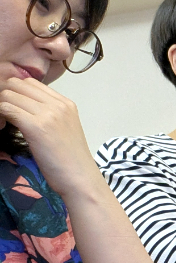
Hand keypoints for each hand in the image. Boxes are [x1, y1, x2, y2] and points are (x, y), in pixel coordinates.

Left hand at [0, 77, 105, 200]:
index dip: (17, 93)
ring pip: (8, 94)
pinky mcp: (36, 127)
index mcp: (66, 104)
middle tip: (7, 116)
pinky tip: (5, 128)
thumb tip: (22, 106)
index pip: (30, 82)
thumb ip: (49, 114)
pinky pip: (6, 109)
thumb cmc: (71, 161)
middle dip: (6, 97)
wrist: (81, 180)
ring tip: (6, 123)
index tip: (16, 109)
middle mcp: (58, 105)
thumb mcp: (64, 129)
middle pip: (17, 84)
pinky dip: (1, 117)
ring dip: (2, 107)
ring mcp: (48, 114)